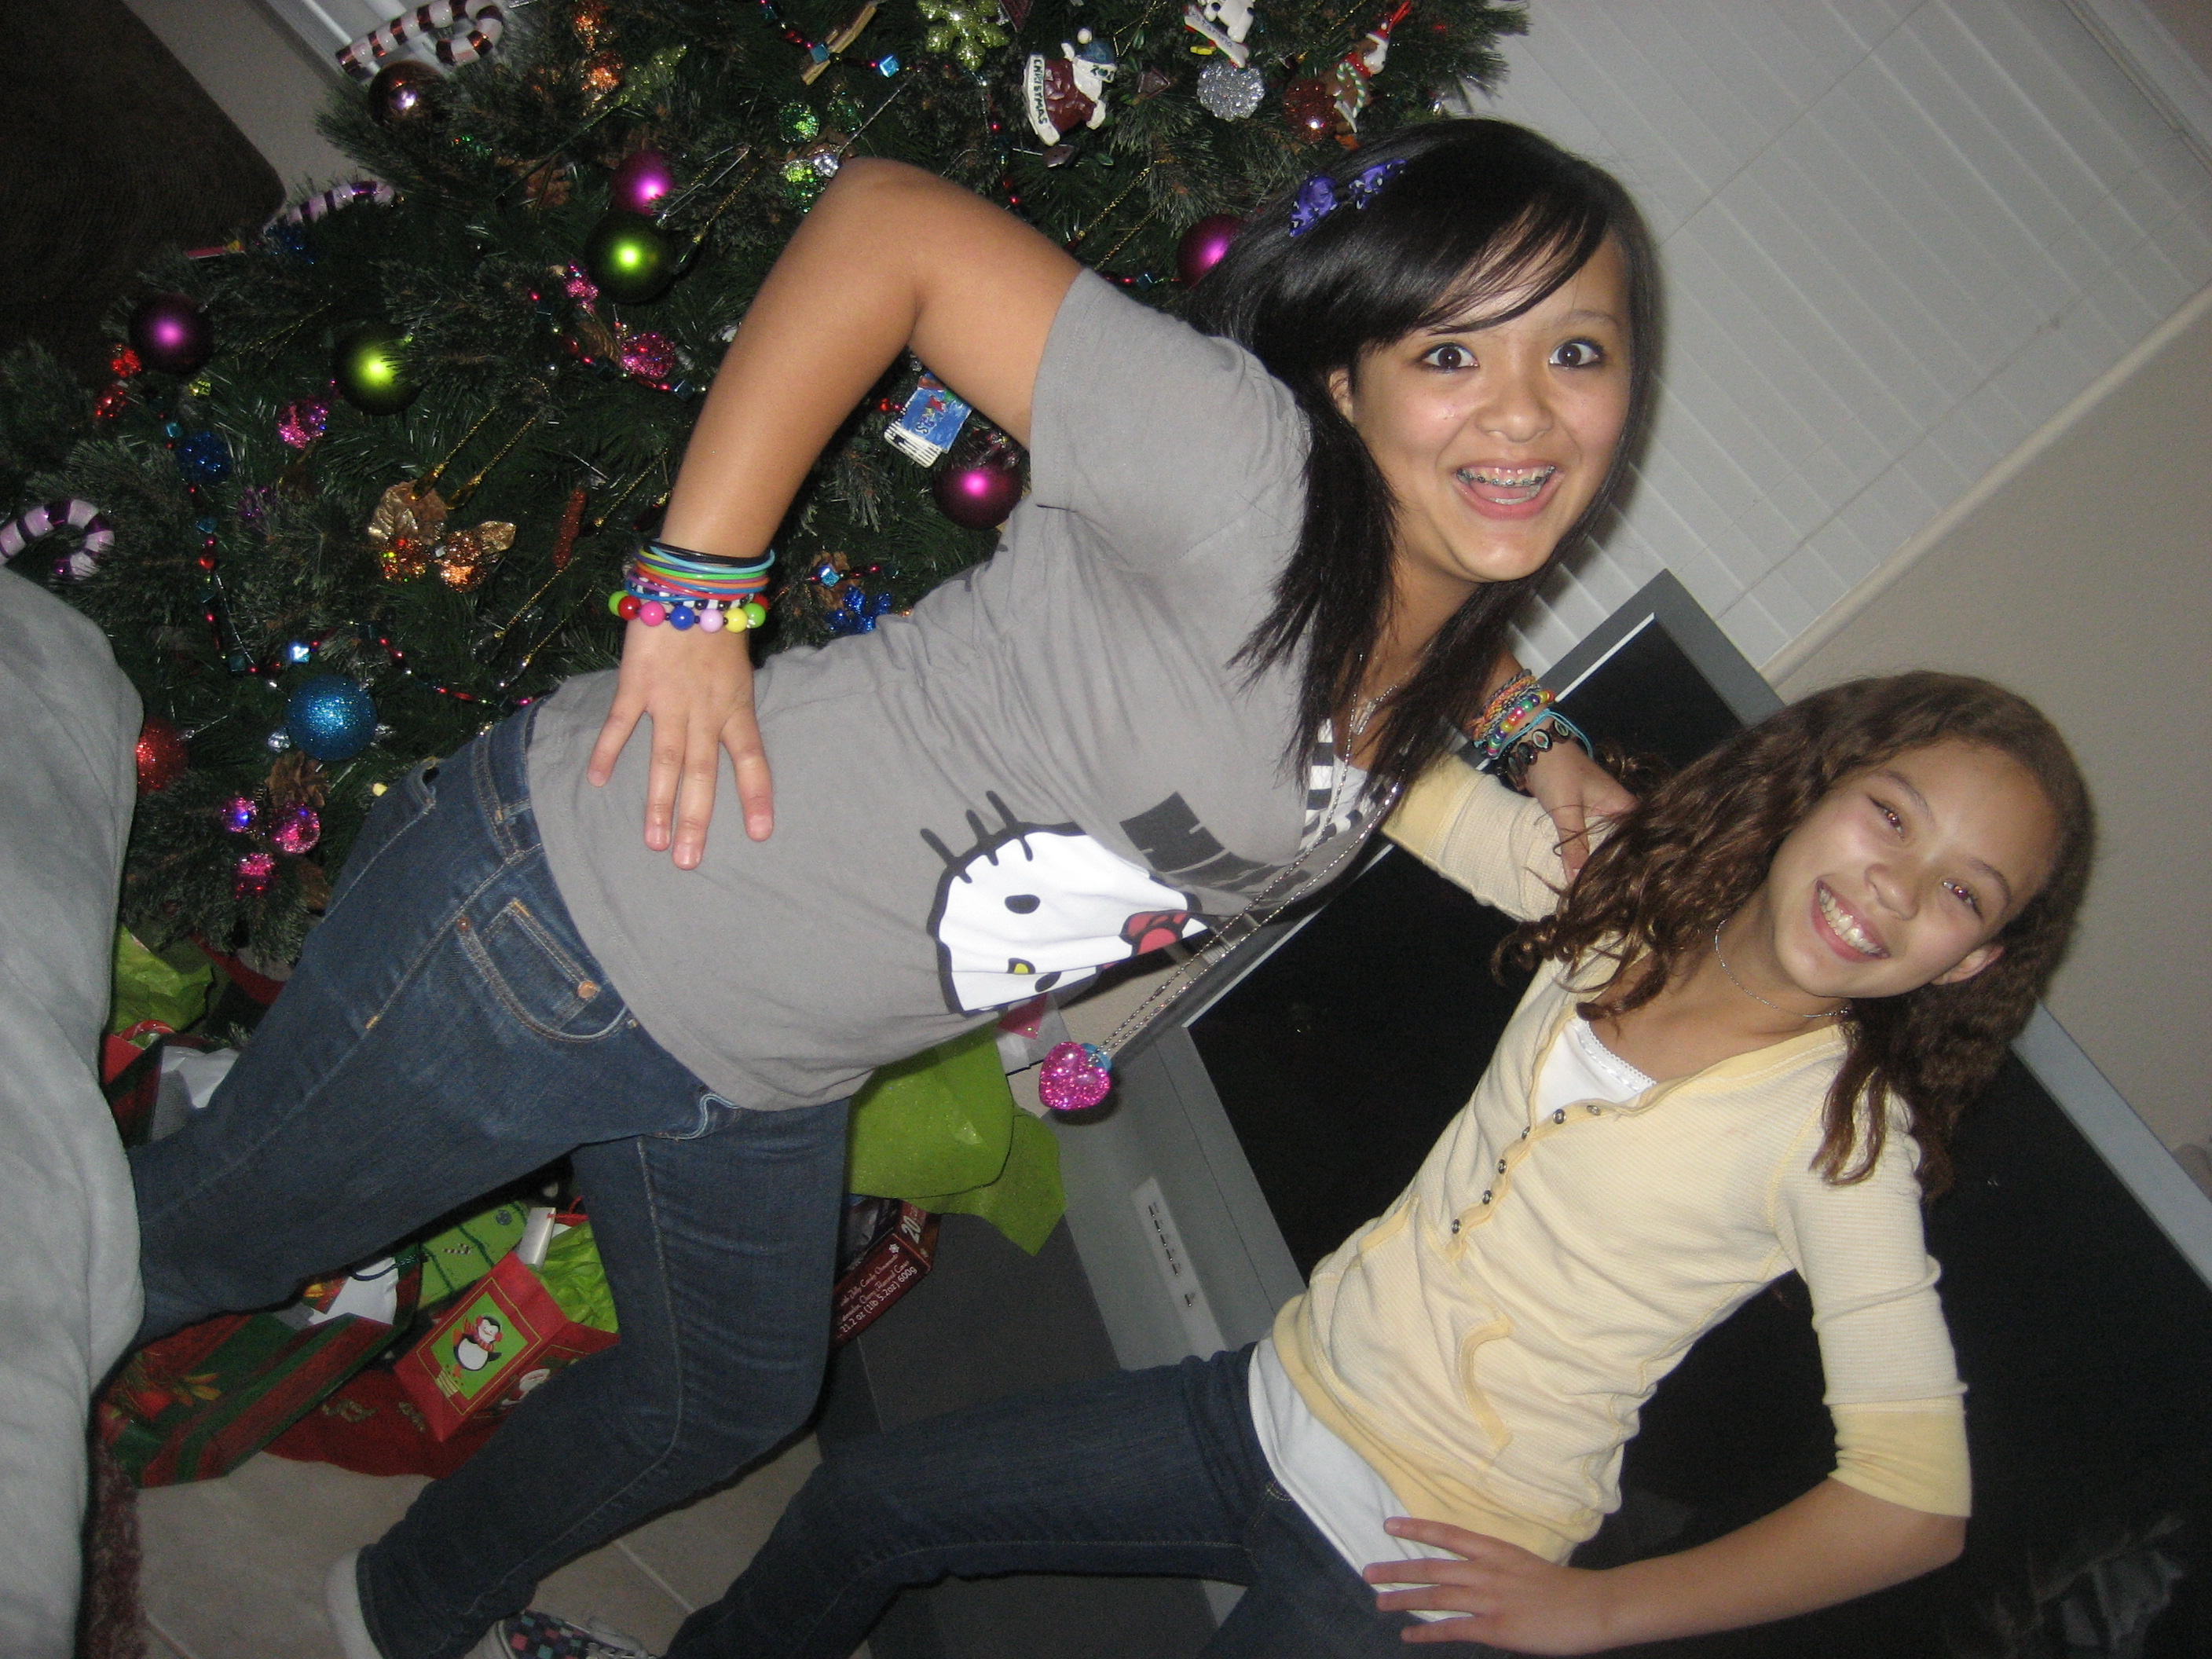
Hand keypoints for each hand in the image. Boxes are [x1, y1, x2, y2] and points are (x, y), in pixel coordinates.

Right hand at [588, 618, 771, 866]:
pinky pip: (622, 723)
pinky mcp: (637, 684)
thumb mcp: (739, 669)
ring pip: (665, 760)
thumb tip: (730, 739)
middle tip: (689, 862)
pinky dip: (609, 751)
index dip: (755, 796)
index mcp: (736, 707)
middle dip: (697, 819)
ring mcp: (670, 700)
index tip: (759, 834)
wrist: (693, 582)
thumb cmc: (719, 623)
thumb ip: (731, 705)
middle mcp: (706, 710)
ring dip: (659, 803)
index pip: (751, 759)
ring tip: (655, 842)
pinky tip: (598, 781)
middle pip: (703, 772)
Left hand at [1365, 1519, 1616, 1651]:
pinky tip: (1408, 1635)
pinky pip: (1453, 1629)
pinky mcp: (1496, 1628)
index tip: (1388, 1525)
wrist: (1592, 1606)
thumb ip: (1494, 1568)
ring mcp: (1489, 1599)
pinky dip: (1427, 1633)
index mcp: (1496, 1550)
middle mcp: (1487, 1570)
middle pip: (1432, 1567)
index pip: (1448, 1534)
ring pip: (1436, 1597)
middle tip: (1368, 1573)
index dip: (1416, 1529)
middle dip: (1397, 1569)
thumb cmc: (1562, 1587)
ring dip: (1404, 1600)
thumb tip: (1470, 1576)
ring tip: (1380, 1602)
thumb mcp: (1523, 1565)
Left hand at [1522, 739, 1634, 877]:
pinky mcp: (1581, 814)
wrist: (1533, 746)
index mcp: (1623, 805)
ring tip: (1594, 890)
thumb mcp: (1566, 810)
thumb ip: (1573, 844)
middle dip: (1611, 866)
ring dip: (1594, 860)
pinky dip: (1581, 851)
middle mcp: (1616, 810)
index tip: (1623, 886)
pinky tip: (1577, 872)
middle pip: (1619, 844)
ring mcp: (1599, 812)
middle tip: (1606, 894)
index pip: (1635, 839)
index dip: (1630, 863)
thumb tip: (1577, 878)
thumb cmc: (1557, 772)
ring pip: (1601, 842)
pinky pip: (1586, 837)